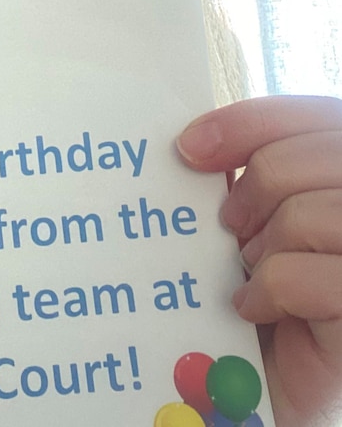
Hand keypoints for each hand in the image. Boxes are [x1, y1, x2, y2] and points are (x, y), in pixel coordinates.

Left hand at [177, 95, 341, 426]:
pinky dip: (268, 290)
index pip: (309, 116)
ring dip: (263, 243)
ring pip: (311, 214)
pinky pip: (305, 276)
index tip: (187, 148)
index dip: (246, 123)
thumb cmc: (265, 290)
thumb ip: (248, 176)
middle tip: (230, 227)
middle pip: (305, 157)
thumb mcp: (255, 219)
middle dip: (254, 187)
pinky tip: (256, 307)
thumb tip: (194, 144)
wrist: (263, 384)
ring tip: (251, 267)